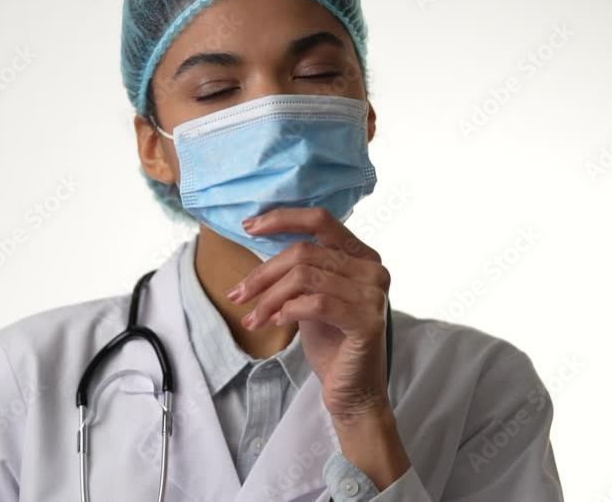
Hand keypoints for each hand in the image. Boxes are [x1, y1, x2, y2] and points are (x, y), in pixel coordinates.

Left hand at [226, 207, 390, 420]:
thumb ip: (299, 270)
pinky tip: (277, 323)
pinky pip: (316, 303)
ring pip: (304, 277)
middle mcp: (373, 269)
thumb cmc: (330, 343)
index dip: (282, 218)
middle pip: (304, 252)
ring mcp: (373, 294)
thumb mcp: (310, 297)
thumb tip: (257, 243)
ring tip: (253, 318)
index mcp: (362, 255)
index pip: (321, 220)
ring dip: (269, 298)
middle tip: (238, 294)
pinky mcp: (368, 320)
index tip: (248, 227)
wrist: (351, 391)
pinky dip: (288, 310)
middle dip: (264, 273)